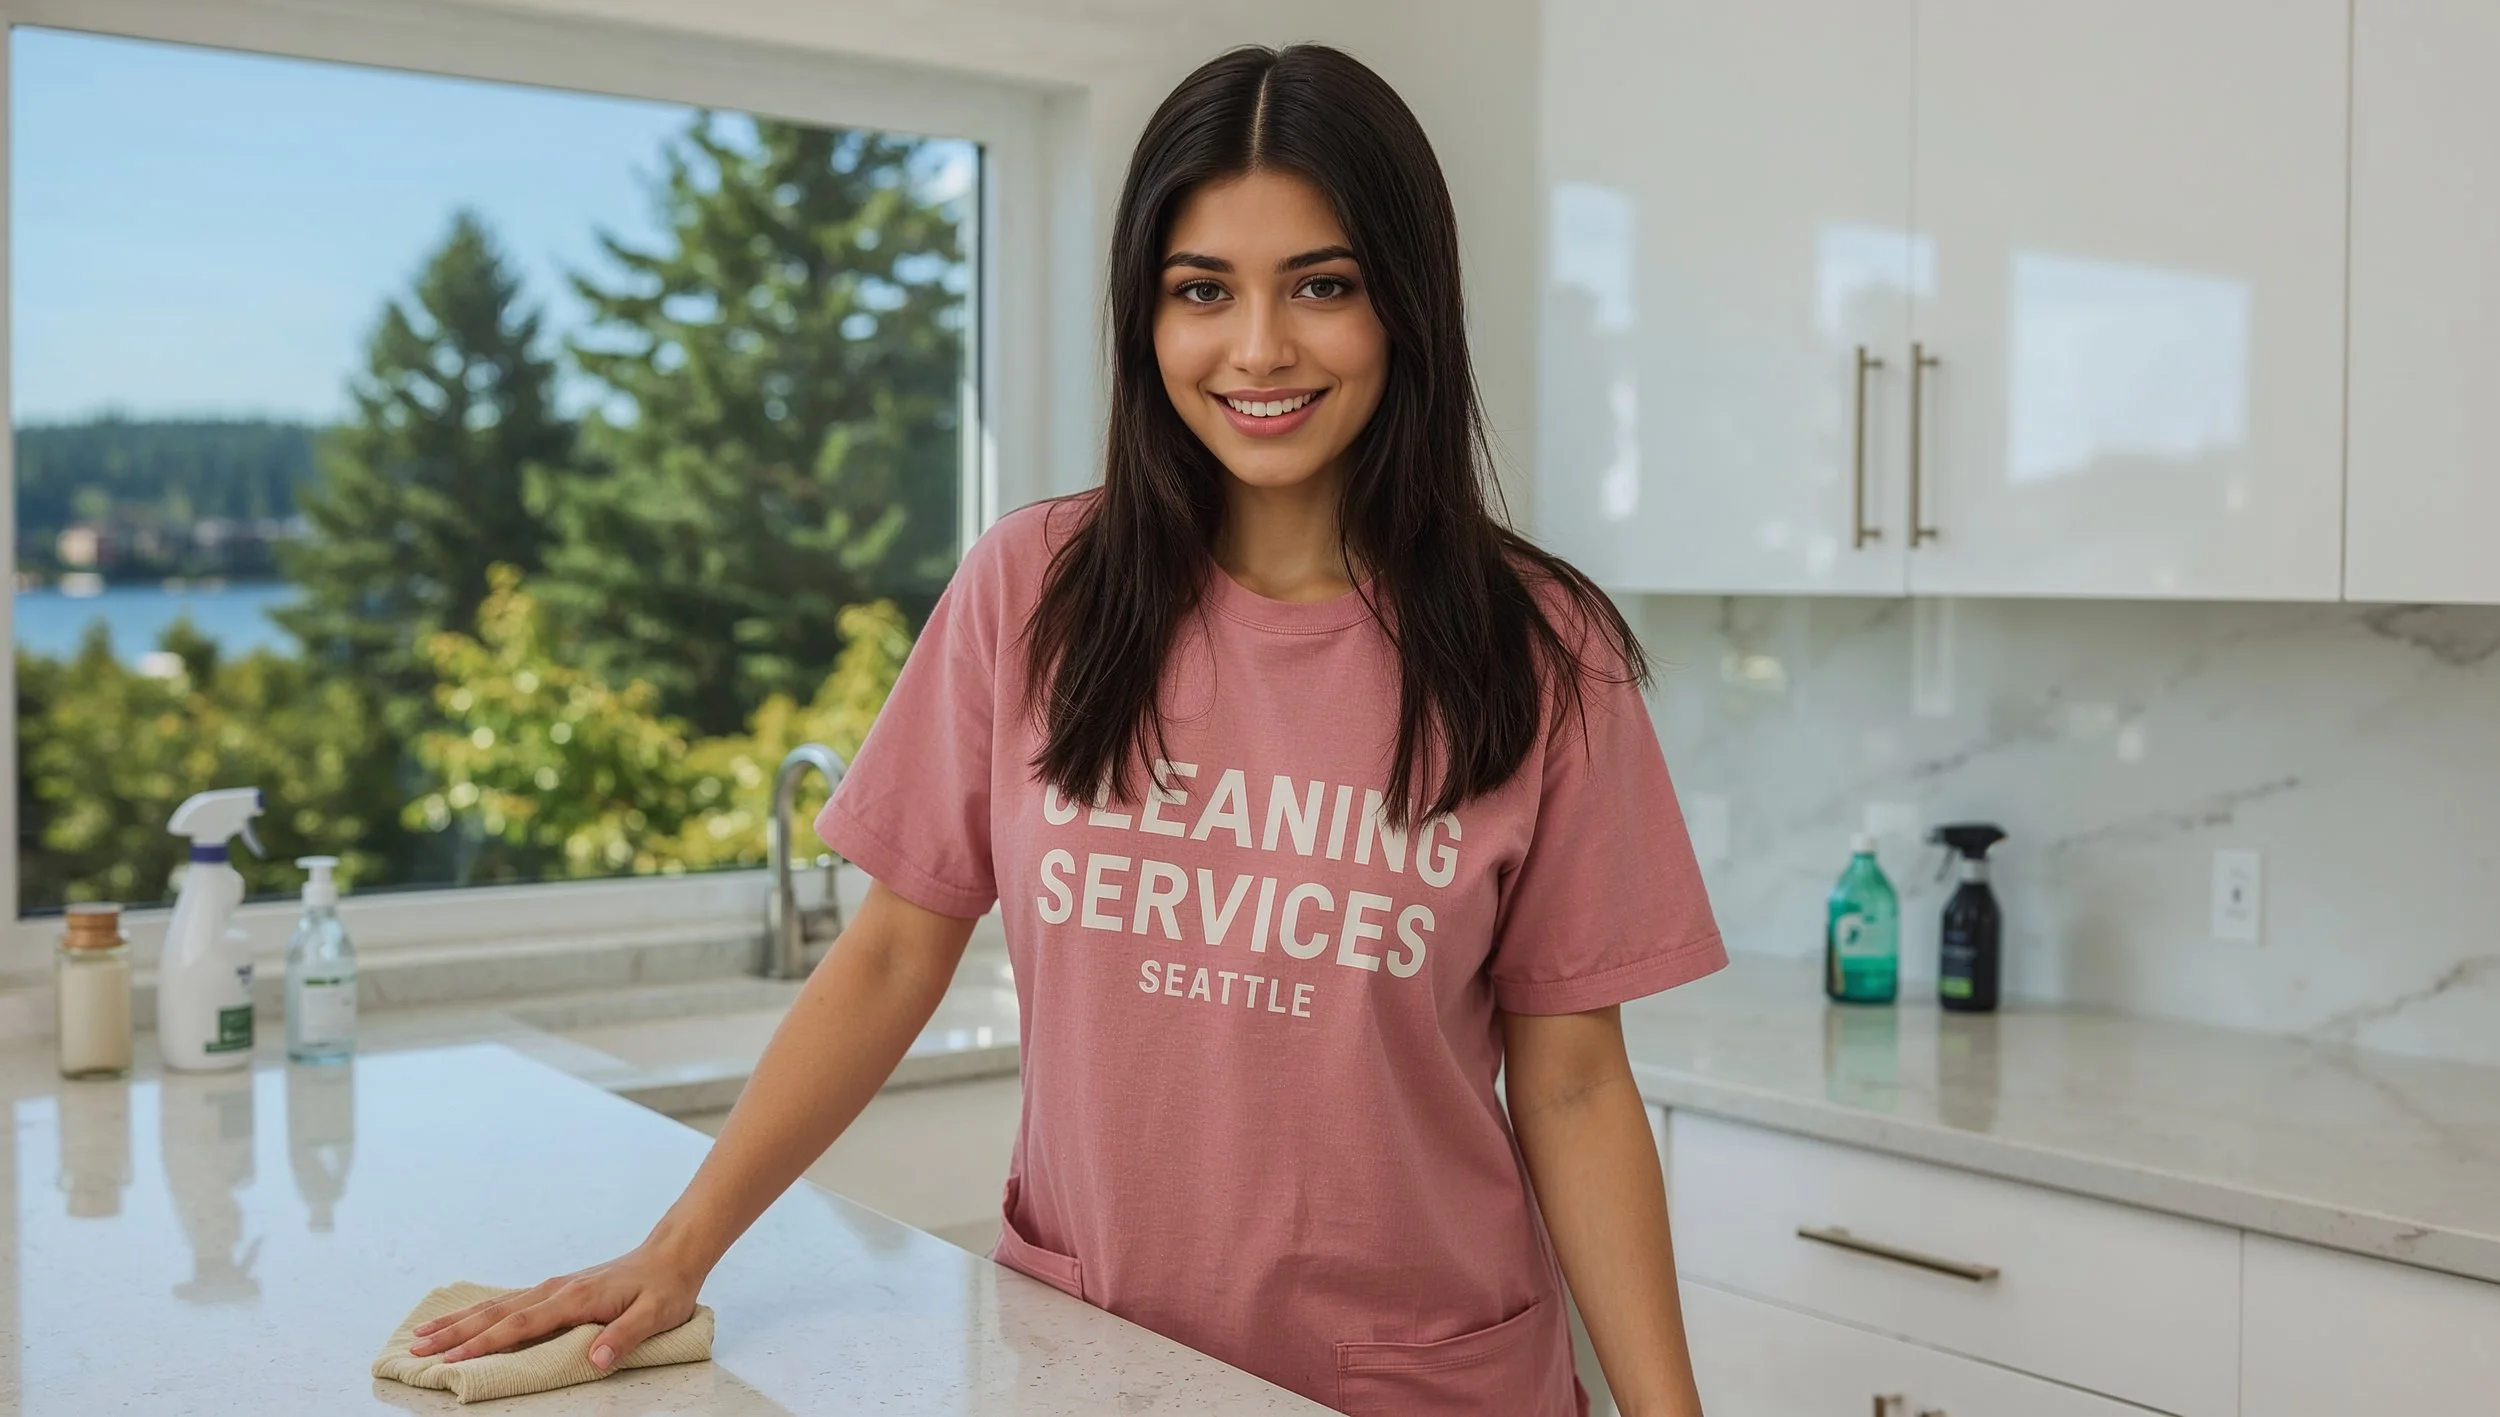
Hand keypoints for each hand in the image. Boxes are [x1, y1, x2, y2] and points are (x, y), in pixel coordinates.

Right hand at [408, 1244, 703, 1372]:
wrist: (672, 1254)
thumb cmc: (665, 1288)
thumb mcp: (655, 1315)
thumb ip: (623, 1337)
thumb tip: (595, 1360)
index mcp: (575, 1298)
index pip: (520, 1326)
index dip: (485, 1344)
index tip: (452, 1360)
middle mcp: (557, 1289)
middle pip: (496, 1314)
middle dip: (454, 1333)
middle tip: (416, 1348)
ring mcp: (554, 1287)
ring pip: (497, 1305)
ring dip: (459, 1321)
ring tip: (423, 1334)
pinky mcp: (557, 1289)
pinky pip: (510, 1302)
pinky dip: (481, 1312)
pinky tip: (465, 1319)